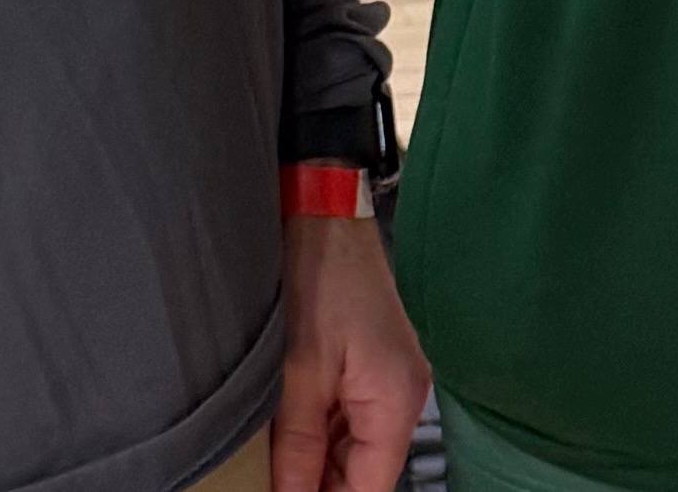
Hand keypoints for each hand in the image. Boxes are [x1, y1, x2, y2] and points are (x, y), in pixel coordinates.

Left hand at [272, 209, 426, 491]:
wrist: (327, 213)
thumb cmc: (322, 275)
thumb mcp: (299, 372)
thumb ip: (297, 446)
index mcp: (397, 402)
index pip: (370, 489)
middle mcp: (404, 397)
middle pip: (363, 471)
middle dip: (318, 482)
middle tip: (273, 477)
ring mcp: (390, 381)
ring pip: (352, 447)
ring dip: (316, 457)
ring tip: (274, 454)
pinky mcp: (373, 367)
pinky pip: (349, 418)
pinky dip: (319, 430)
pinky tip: (285, 428)